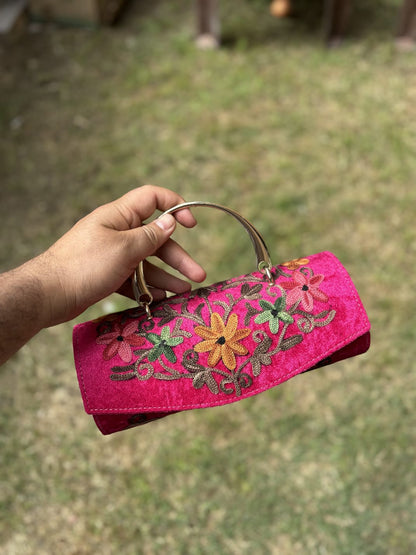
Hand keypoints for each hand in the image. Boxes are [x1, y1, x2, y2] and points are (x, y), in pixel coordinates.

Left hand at [35, 185, 205, 326]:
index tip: (192, 224)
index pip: (152, 198)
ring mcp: (112, 254)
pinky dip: (147, 287)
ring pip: (147, 261)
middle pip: (156, 238)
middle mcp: (118, 232)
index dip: (175, 205)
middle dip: (178, 257)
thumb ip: (150, 236)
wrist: (49, 294)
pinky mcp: (108, 274)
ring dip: (167, 276)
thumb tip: (170, 221)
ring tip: (185, 292)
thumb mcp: (124, 249)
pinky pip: (134, 277)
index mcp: (119, 216)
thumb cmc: (85, 265)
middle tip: (198, 275)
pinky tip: (160, 299)